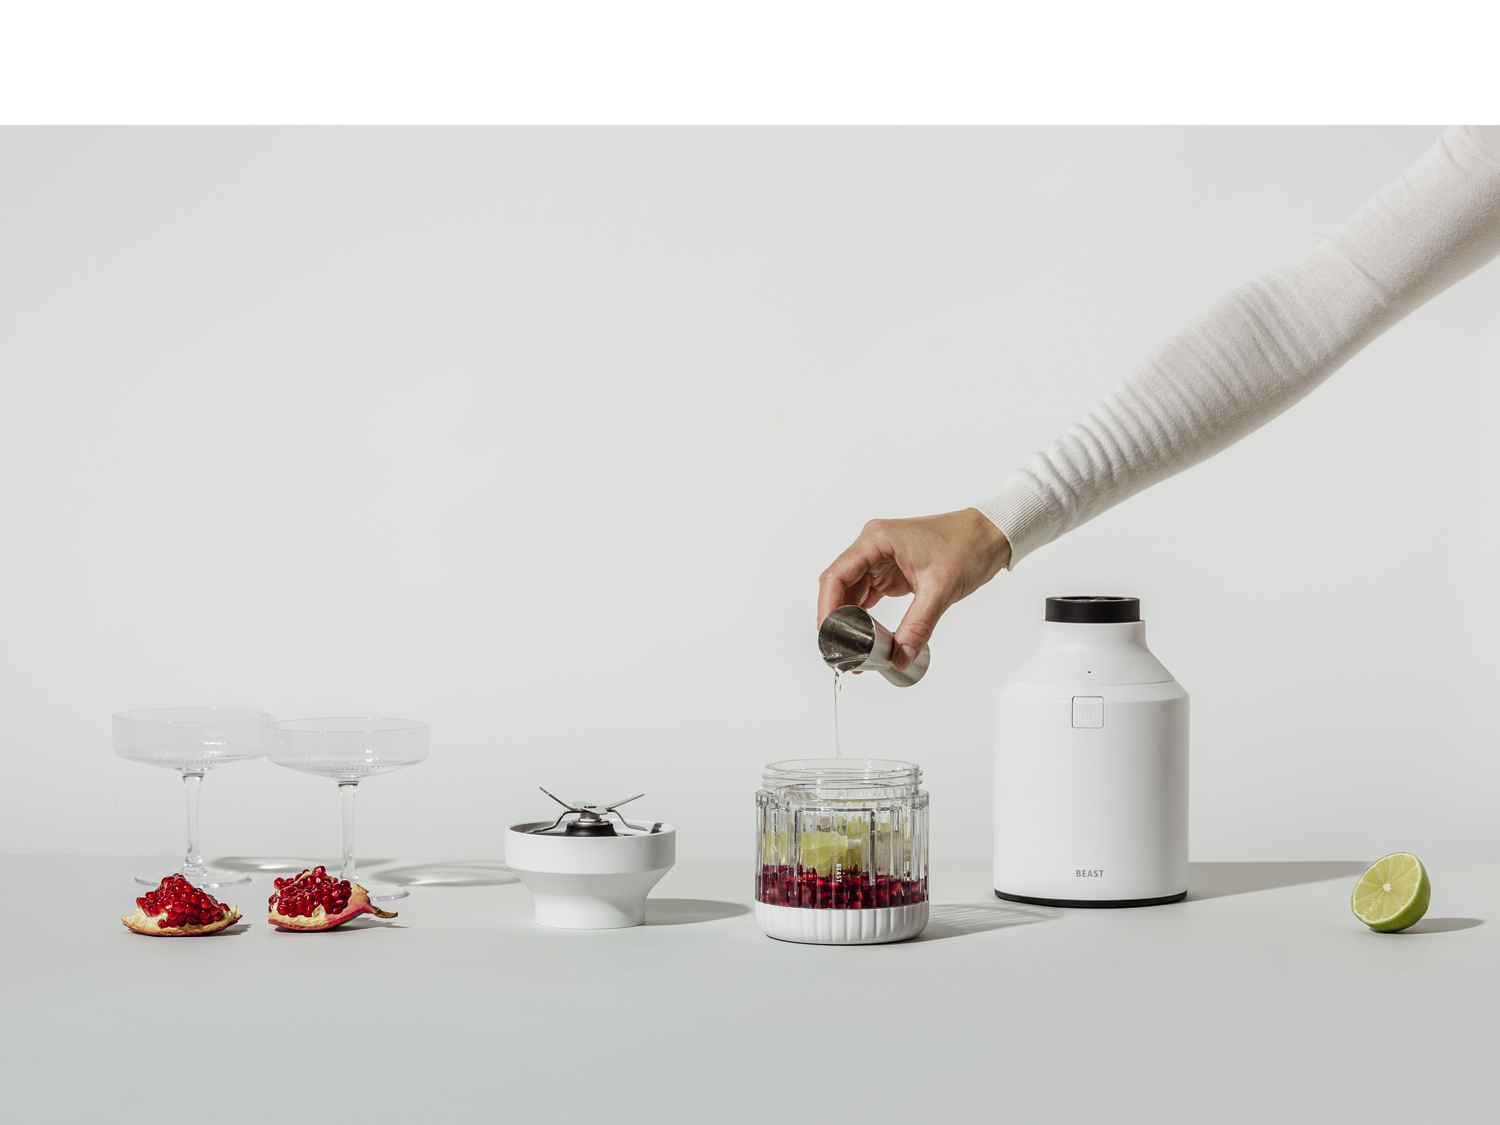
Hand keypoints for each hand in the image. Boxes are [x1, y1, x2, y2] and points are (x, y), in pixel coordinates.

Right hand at [817, 509, 1011, 671]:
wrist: (991, 535)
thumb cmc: (968, 545)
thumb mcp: (940, 589)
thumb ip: (918, 626)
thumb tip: (900, 656)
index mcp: (877, 540)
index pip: (837, 575)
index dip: (827, 608)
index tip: (828, 634)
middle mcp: (873, 546)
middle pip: (839, 585)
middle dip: (836, 619)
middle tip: (838, 649)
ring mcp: (880, 558)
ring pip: (851, 592)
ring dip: (849, 619)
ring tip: (851, 648)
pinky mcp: (890, 570)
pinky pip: (867, 594)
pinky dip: (864, 616)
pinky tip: (865, 636)